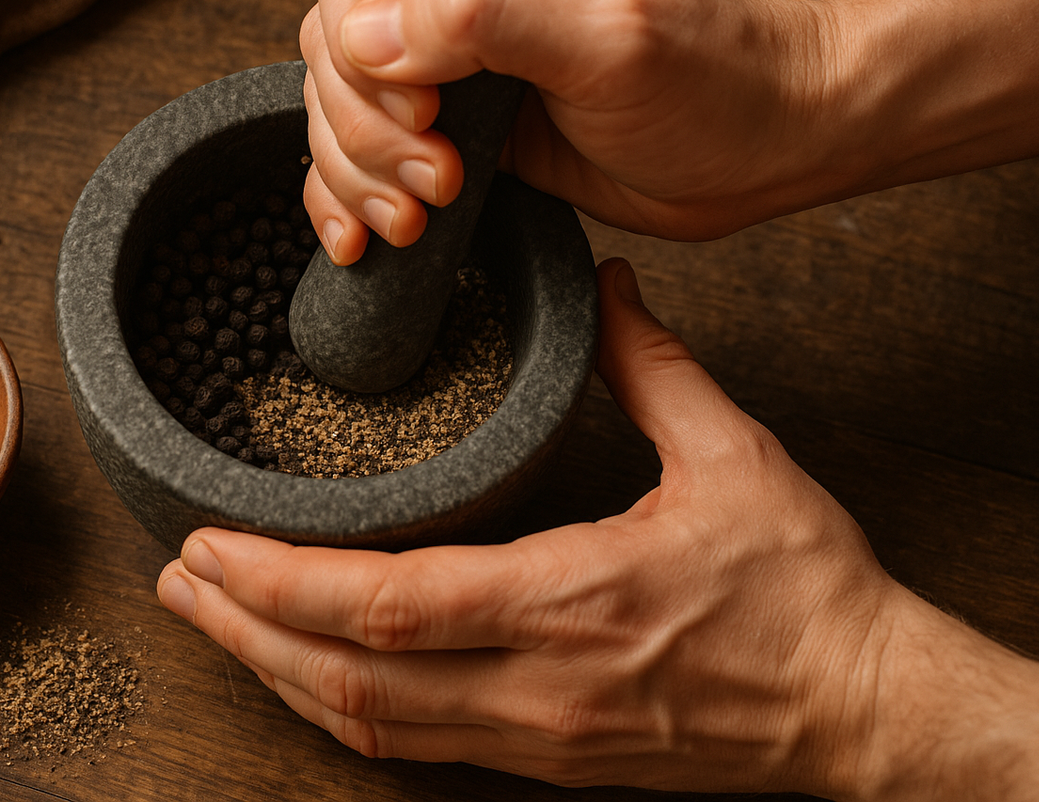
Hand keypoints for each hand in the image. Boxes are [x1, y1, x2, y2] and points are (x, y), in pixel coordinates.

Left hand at [158, 259, 1038, 798]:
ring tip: (211, 618)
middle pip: (350, 676)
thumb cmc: (807, 592)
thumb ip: (654, 367)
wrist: (863, 710)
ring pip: (369, 723)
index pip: (391, 605)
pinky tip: (299, 673)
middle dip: (244, 630)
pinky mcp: (545, 759)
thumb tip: (610, 284)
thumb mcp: (737, 458)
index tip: (211, 539)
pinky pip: (414, 744)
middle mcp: (536, 684)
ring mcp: (534, 736)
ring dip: (274, 672)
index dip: (283, 581)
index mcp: (573, 599)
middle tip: (175, 575)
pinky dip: (339, 706)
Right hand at [299, 0, 1038, 263]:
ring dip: (360, 167)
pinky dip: (352, 195)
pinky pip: (368, 151)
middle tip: (435, 173)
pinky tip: (367, 237)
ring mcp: (460, 52)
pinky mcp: (462, 120)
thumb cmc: (722, 80)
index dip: (356, 27)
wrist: (768, 151)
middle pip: (336, 33)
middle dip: (366, 119)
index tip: (418, 99)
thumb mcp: (615, 38)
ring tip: (422, 214)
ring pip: (341, 100)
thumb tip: (364, 32)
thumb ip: (489, 13)